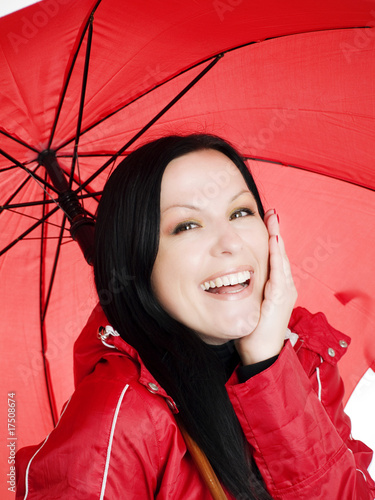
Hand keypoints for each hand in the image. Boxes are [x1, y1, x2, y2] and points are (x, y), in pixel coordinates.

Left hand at [235, 209, 297, 364]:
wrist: (261, 351)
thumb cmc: (254, 329)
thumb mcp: (250, 305)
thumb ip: (246, 291)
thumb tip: (231, 280)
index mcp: (277, 287)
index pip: (275, 258)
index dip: (272, 240)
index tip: (268, 222)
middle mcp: (284, 286)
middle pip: (280, 254)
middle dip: (276, 233)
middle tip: (272, 214)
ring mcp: (285, 291)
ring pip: (281, 259)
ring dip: (277, 238)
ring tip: (274, 221)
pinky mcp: (281, 297)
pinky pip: (279, 272)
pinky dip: (277, 256)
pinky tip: (274, 242)